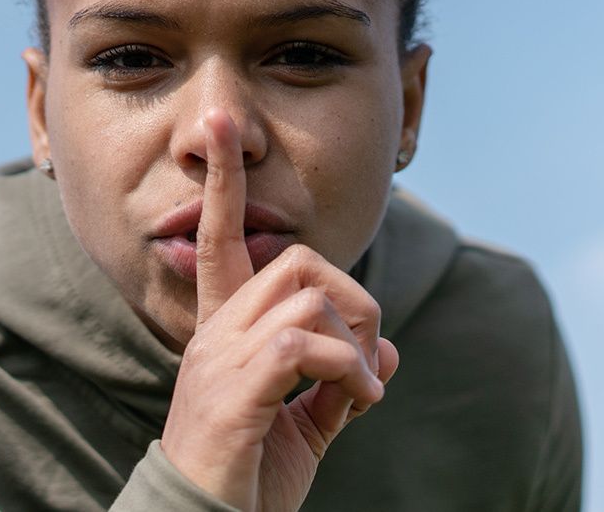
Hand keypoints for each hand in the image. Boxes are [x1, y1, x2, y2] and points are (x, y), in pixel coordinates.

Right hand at [160, 108, 401, 511]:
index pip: (221, 239)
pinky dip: (349, 371)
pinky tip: (358, 404)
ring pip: (308, 298)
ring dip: (356, 345)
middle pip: (298, 261)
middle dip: (354, 299)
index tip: (220, 126)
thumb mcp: (305, 426)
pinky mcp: (235, 391)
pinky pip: (306, 347)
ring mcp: (221, 359)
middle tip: (367, 360)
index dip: (224, 182)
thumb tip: (388, 351)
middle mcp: (216, 333)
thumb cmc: (248, 480)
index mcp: (226, 331)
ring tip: (362, 394)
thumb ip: (338, 384)